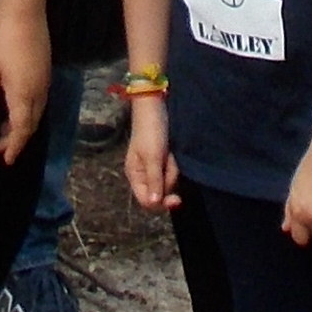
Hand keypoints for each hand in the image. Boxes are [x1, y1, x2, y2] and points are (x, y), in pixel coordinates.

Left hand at [0, 3, 50, 161]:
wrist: (25, 13)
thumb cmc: (1, 40)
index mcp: (22, 94)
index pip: (21, 129)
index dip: (14, 146)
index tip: (6, 159)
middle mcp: (38, 92)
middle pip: (31, 124)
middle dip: (17, 139)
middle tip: (0, 148)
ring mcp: (45, 81)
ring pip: (37, 113)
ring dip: (23, 125)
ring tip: (5, 131)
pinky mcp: (46, 71)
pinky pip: (40, 101)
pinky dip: (28, 112)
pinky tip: (16, 108)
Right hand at [123, 96, 180, 214]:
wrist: (156, 107)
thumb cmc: (151, 131)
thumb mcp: (153, 157)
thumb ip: (154, 180)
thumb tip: (154, 204)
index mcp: (135, 175)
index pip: (146, 201)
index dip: (161, 204)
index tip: (177, 199)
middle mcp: (143, 175)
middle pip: (160, 193)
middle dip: (168, 180)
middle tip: (171, 163)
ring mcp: (154, 168)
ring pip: (168, 182)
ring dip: (172, 170)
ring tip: (170, 153)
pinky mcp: (163, 161)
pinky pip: (171, 171)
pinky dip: (174, 165)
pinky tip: (172, 153)